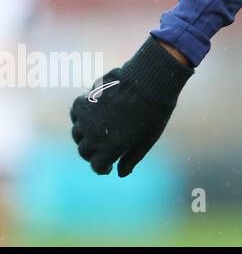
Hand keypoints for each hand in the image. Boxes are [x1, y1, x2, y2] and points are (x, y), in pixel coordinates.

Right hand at [69, 35, 193, 176]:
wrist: (150, 80)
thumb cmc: (154, 111)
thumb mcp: (148, 139)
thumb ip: (132, 158)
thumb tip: (120, 174)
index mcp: (112, 147)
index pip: (97, 166)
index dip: (103, 168)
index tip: (108, 166)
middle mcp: (95, 135)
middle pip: (84, 151)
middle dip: (93, 153)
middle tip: (103, 147)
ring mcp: (87, 119)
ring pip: (77, 134)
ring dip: (85, 135)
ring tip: (99, 130)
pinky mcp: (84, 102)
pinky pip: (75, 115)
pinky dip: (81, 117)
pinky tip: (93, 114)